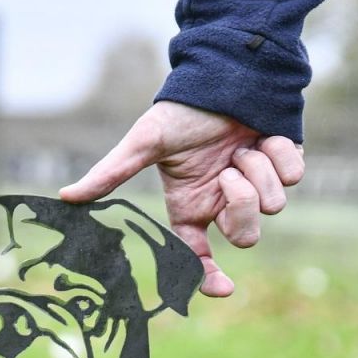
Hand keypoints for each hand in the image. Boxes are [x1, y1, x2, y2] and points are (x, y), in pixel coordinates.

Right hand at [59, 101, 303, 296]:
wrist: (225, 68)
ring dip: (257, 170)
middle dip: (241, 205)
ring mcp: (258, 185)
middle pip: (246, 236)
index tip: (225, 288)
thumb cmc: (181, 107)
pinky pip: (293, 177)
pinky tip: (265, 136)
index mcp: (193, 206)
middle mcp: (225, 202)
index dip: (210, 278)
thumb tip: (65, 197)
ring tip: (243, 145)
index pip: (199, 257)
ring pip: (273, 206)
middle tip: (230, 172)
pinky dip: (279, 155)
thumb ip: (111, 173)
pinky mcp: (285, 165)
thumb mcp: (145, 141)